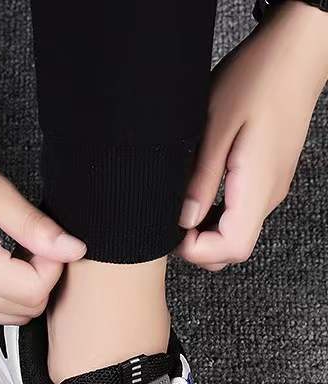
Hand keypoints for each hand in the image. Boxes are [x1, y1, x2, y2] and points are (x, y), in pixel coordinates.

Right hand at [0, 67, 84, 322]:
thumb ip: (36, 228)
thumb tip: (74, 251)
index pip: (33, 292)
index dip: (52, 267)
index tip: (46, 237)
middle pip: (25, 312)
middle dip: (42, 280)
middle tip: (34, 241)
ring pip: (10, 317)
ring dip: (25, 289)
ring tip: (15, 249)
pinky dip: (6, 293)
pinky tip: (0, 260)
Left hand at [177, 1, 327, 270]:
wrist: (294, 52)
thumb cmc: (256, 80)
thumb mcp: (215, 127)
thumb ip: (200, 180)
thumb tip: (182, 221)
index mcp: (257, 185)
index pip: (232, 248)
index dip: (197, 250)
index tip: (171, 230)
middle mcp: (268, 195)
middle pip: (233, 250)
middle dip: (197, 247)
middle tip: (169, 219)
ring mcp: (270, 189)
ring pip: (235, 234)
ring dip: (204, 232)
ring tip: (180, 204)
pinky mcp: (266, 179)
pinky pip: (239, 214)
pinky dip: (215, 216)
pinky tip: (197, 193)